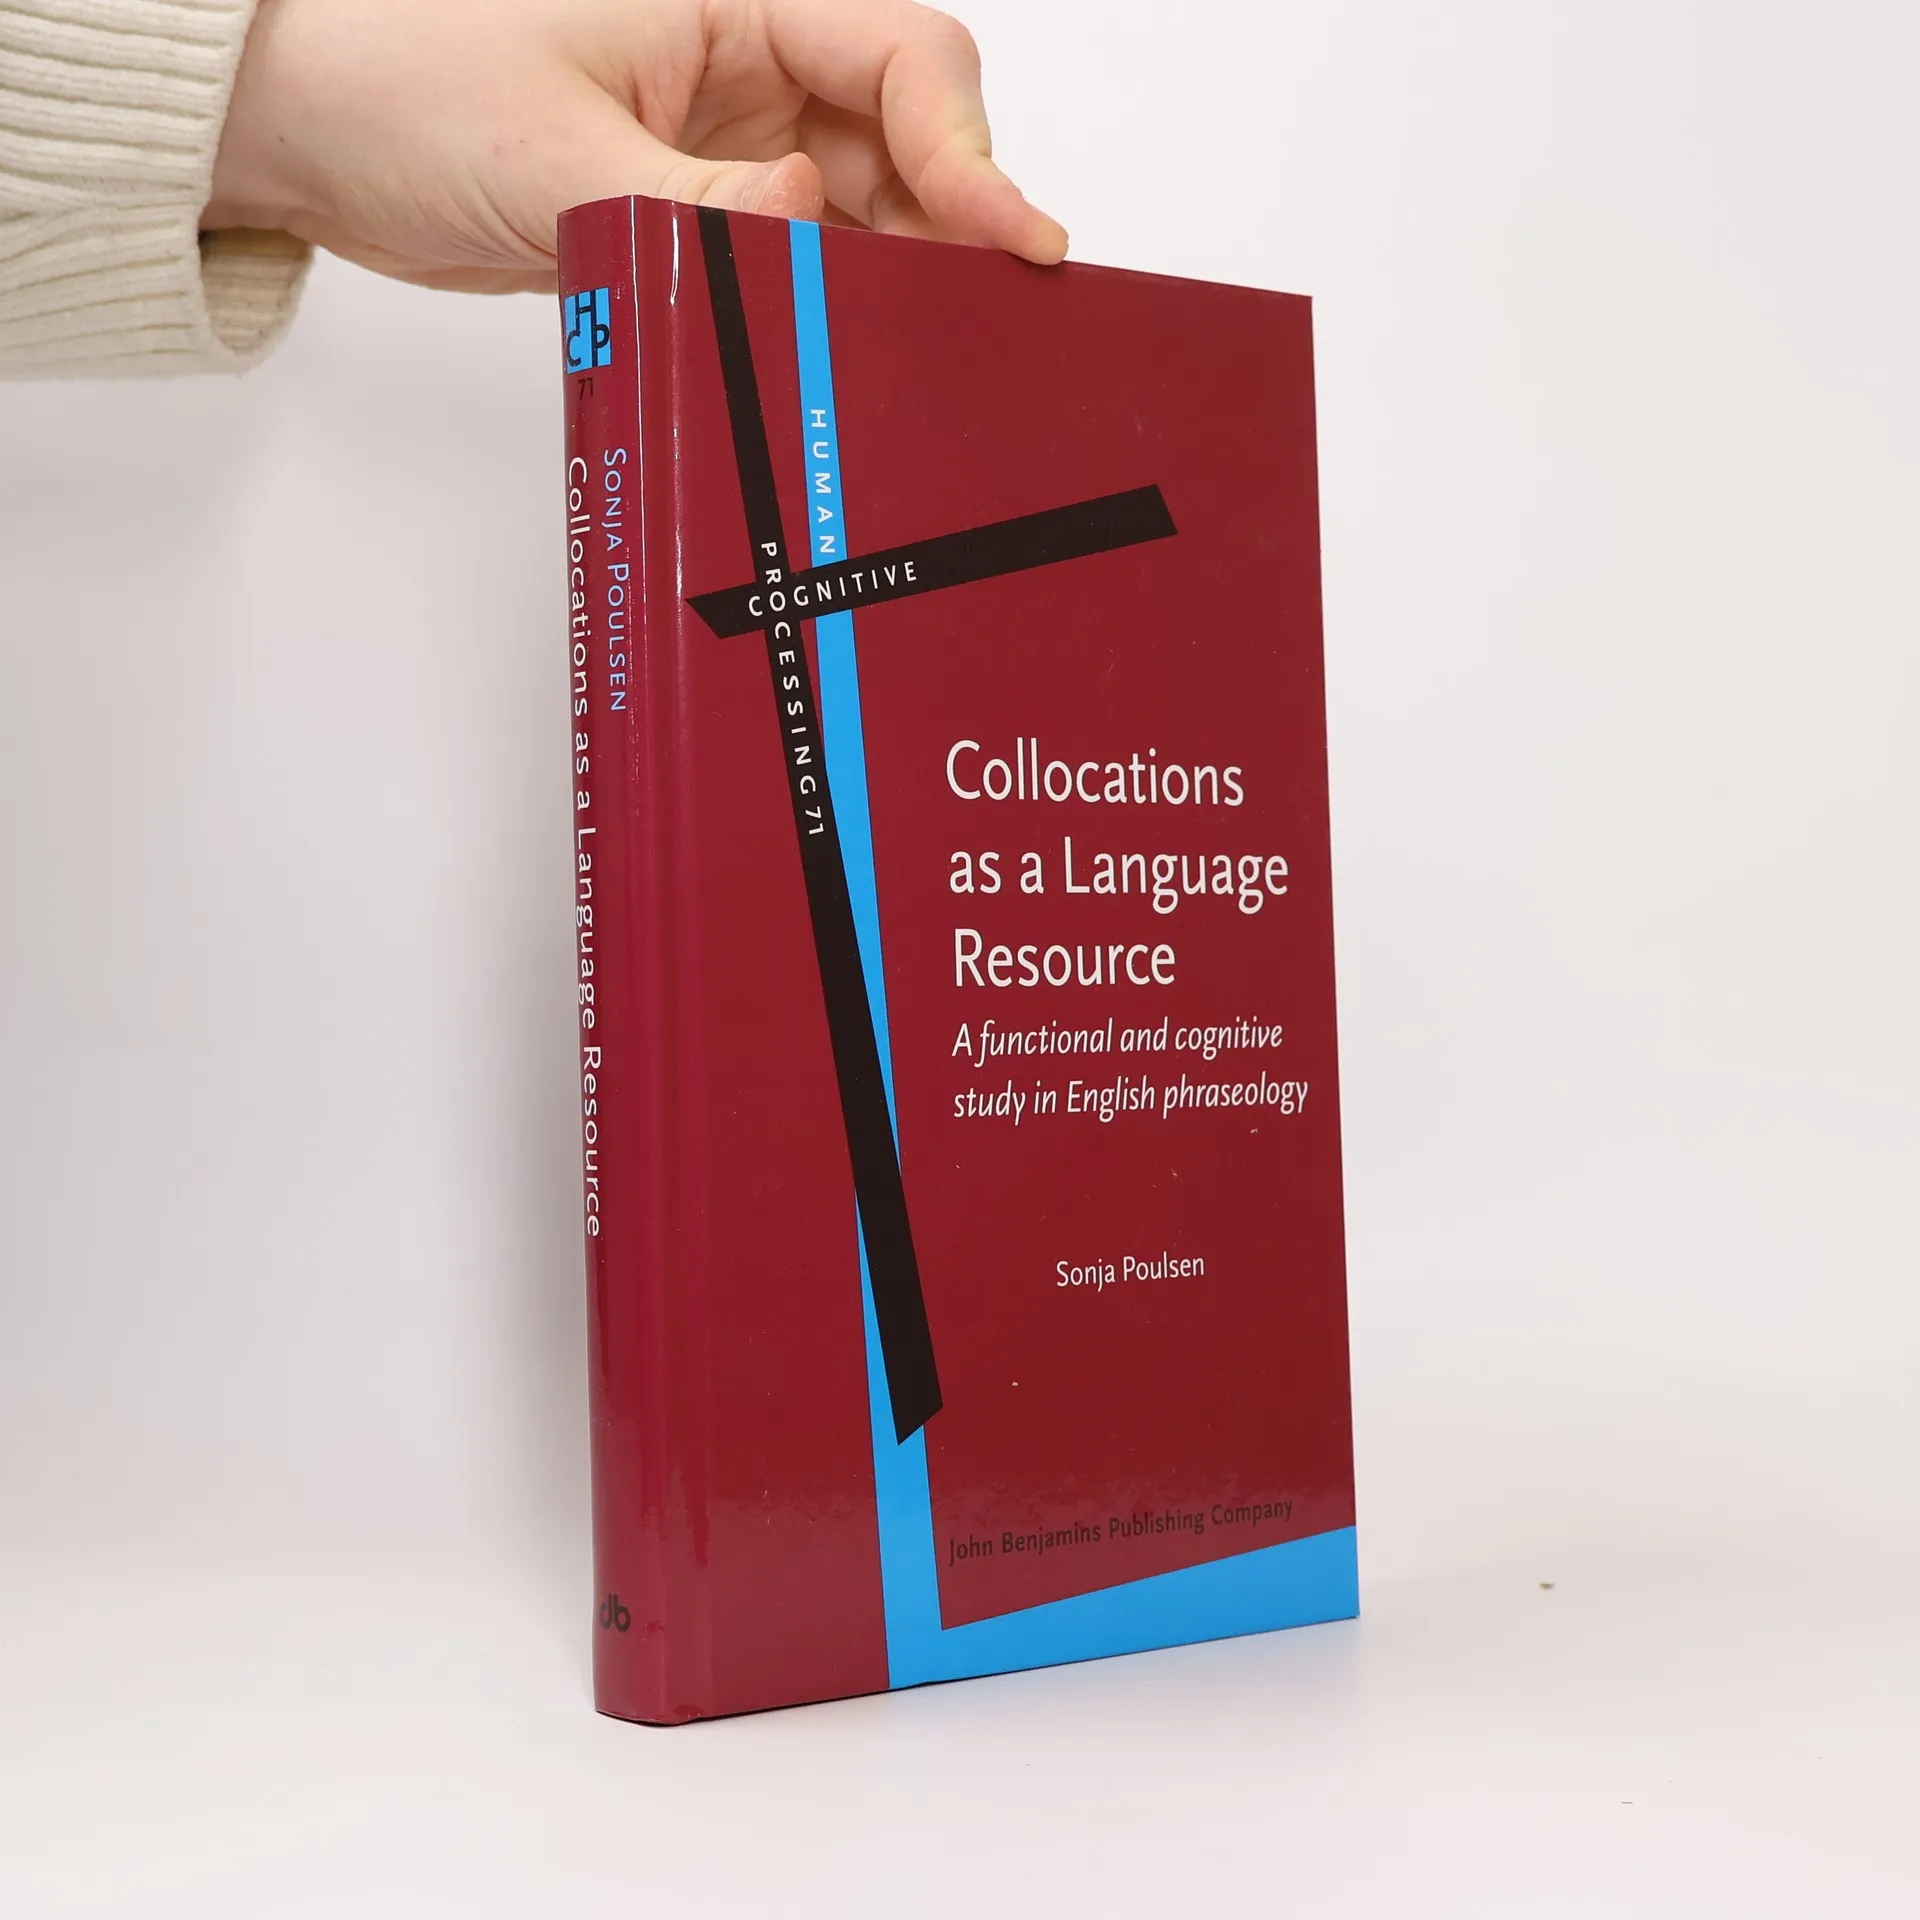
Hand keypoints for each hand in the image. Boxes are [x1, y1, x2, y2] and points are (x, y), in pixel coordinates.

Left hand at [206, 0, 1068, 292]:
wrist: (312, 131)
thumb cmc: (401, 83)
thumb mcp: (557, 151)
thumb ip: (696, 203)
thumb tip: (808, 224)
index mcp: (734, 3)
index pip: (902, 60)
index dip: (969, 151)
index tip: (1008, 243)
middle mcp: (751, 67)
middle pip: (908, 146)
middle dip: (946, 235)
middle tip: (974, 332)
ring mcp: (730, 146)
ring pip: (865, 217)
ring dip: (891, 288)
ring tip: (909, 367)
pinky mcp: (701, 217)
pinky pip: (799, 266)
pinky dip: (826, 315)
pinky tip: (840, 364)